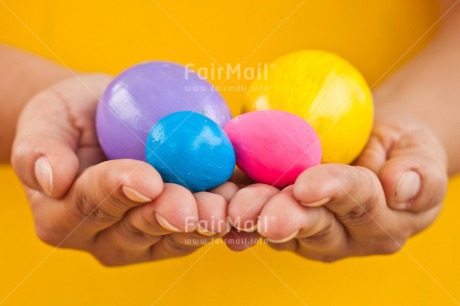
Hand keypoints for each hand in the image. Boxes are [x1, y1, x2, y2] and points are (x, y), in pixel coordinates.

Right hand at [12, 74, 235, 265]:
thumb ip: (39, 148)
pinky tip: (236, 202)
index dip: (118, 191)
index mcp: (62, 213)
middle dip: (165, 216)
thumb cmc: (71, 119)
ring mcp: (141, 238)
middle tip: (190, 206)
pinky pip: (196, 228)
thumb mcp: (46, 119)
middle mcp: (102, 235)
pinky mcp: (173, 230)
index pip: (90, 203)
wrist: (102, 123)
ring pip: (171, 236)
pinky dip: (219, 216)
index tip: (146, 179)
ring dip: (199, 223)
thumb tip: (51, 178)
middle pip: (135, 230)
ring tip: (222, 208)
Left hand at [226, 110, 447, 260]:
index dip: (332, 191)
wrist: (373, 149)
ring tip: (228, 211)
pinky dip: (235, 214)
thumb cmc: (400, 148)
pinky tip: (216, 209)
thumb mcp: (420, 152)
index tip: (306, 185)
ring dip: (250, 219)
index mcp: (382, 219)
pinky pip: (256, 219)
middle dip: (282, 217)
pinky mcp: (280, 220)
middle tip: (252, 212)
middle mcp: (343, 234)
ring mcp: (309, 231)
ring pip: (279, 228)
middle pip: (313, 226)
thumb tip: (400, 187)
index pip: (358, 202)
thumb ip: (419, 173)